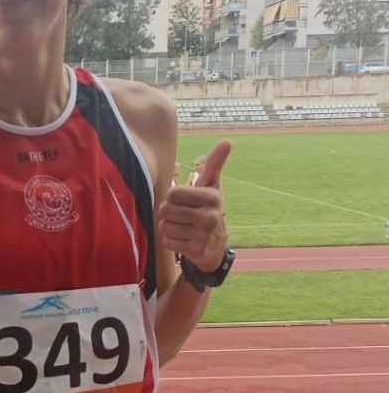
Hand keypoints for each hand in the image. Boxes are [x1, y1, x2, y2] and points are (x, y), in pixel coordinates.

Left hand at [158, 141, 230, 271]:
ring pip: (164, 227)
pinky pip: (168, 242)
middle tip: (179, 215)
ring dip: (168, 227)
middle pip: (165, 210)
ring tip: (181, 227)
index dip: (172, 198)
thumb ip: (214, 165)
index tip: (183, 201)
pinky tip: (182, 239)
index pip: (172, 193)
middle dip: (167, 213)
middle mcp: (210, 216)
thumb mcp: (211, 187)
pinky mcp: (196, 251)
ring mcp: (204, 235)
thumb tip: (227, 141)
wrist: (214, 246)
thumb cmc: (207, 209)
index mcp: (212, 197)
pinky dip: (170, 241)